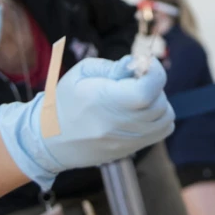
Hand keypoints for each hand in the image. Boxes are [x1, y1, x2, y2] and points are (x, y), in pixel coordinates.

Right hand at [0, 57, 173, 189]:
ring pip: (165, 117)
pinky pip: (161, 131)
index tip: (146, 64)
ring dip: (158, 100)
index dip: (155, 73)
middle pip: (159, 103)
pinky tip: (142, 110)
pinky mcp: (130, 150)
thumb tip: (137, 63)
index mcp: (102, 102)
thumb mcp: (82, 73)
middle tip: (137, 78)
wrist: (50, 141)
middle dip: (154, 83)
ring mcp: (125, 141)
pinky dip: (159, 117)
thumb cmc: (64, 101)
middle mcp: (117, 125)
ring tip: (138, 94)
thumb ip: (113, 66)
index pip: (146, 91)